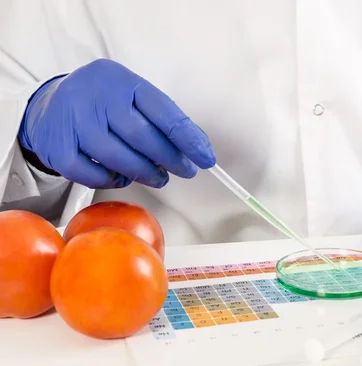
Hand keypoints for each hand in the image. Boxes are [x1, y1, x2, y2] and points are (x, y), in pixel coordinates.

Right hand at [18, 59, 215, 188]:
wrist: (49, 106)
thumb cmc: (101, 103)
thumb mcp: (131, 96)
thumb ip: (160, 118)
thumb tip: (196, 146)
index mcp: (121, 81)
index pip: (163, 112)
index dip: (188, 138)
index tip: (205, 157)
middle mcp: (95, 97)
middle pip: (142, 136)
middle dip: (170, 159)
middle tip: (185, 170)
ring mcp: (73, 122)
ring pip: (118, 158)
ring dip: (145, 173)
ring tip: (158, 177)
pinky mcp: (57, 148)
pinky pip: (92, 174)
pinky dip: (113, 180)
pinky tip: (123, 177)